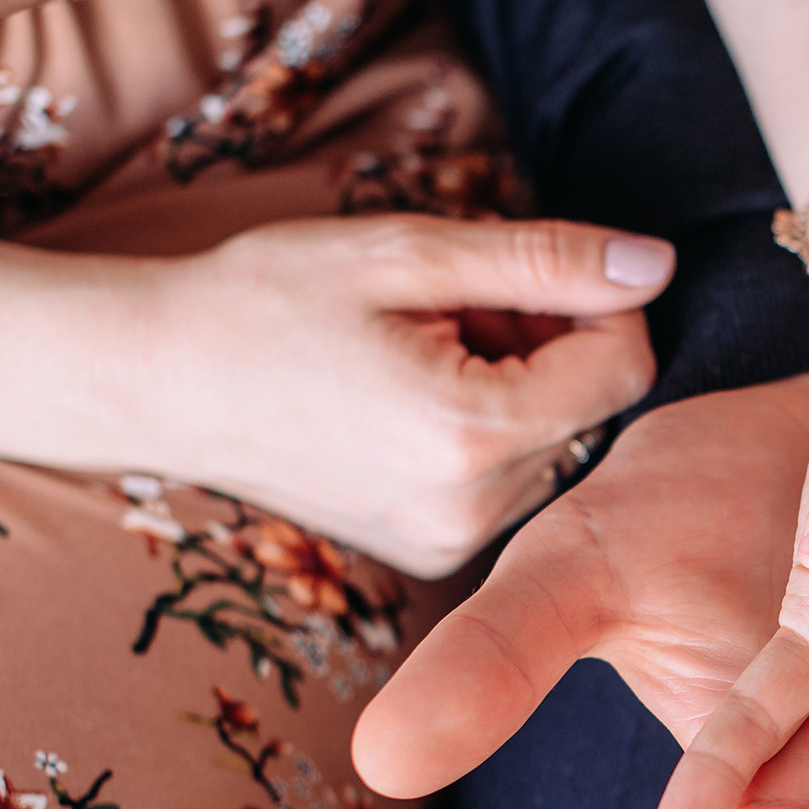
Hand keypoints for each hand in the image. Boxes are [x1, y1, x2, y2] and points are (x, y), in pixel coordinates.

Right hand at [0, 214, 674, 577]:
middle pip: (597, 412)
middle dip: (557, 347)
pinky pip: (515, 486)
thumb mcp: (406, 253)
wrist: (153, 383)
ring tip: (431, 352)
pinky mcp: (433, 556)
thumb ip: (544, 260)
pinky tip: (419, 401)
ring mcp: (451, 545)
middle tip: (461, 308)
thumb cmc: (264, 301)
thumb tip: (655, 264)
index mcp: (470, 433)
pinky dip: (494, 435)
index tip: (526, 275)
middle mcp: (472, 510)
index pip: (625, 369)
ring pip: (562, 450)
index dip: (600, 306)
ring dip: (527, 390)